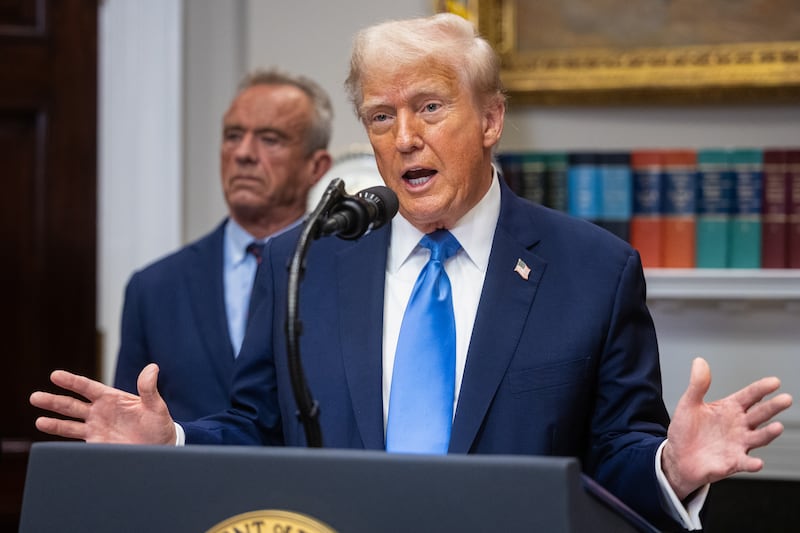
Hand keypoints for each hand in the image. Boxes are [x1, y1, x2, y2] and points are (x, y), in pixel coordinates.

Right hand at [29, 363, 176, 444]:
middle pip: (71, 405)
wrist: (161, 447)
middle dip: (53, 401)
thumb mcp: (156, 406)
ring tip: (38, 419)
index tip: (55, 375)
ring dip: (53, 422)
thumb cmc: (159, 424)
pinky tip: (49, 441)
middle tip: (35, 397)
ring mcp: (96, 428)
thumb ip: (149, 389)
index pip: (87, 387)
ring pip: (69, 423)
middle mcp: (99, 412)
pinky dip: (62, 442)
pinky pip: (75, 442)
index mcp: (111, 398)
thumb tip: (153, 367)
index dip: (71, 381)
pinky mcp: (96, 444)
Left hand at [662, 357, 792, 499]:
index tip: (774, 382)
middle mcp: (739, 426)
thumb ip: (698, 384)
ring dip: (768, 433)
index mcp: (729, 409)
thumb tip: (699, 362)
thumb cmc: (685, 431)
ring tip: (777, 427)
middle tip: (785, 399)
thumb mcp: (688, 404)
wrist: (678, 458)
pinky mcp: (733, 462)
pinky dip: (752, 463)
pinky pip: (746, 463)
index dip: (761, 388)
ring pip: (759, 437)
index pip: (749, 395)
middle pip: (760, 414)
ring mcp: (738, 444)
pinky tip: (757, 462)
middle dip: (773, 407)